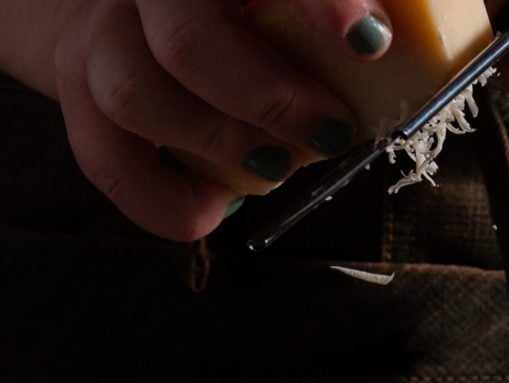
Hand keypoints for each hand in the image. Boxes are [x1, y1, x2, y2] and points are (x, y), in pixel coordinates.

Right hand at [1, 0, 392, 239]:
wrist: (127, 12)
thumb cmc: (237, 17)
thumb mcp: (278, 9)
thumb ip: (332, 23)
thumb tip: (397, 51)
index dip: (320, 1)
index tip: (371, 40)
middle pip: (187, 41)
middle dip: (271, 103)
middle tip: (331, 132)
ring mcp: (103, 36)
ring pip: (137, 95)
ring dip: (220, 149)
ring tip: (276, 167)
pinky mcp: (81, 97)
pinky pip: (111, 164)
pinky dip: (170, 204)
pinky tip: (218, 207)